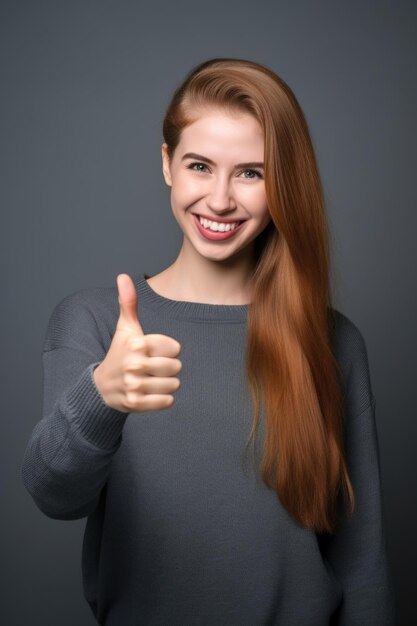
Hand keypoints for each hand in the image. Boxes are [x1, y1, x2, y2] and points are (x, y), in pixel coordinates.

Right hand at [93, 273, 181, 412]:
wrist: (103, 386)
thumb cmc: (120, 352)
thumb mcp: (125, 328)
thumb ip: (128, 302)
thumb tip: (123, 276)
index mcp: (136, 344)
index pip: (175, 348)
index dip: (170, 350)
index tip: (156, 352)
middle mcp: (133, 364)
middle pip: (176, 367)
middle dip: (170, 368)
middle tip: (155, 368)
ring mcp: (134, 385)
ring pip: (174, 385)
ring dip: (168, 384)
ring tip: (154, 380)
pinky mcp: (136, 404)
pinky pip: (167, 401)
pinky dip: (164, 399)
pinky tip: (152, 393)